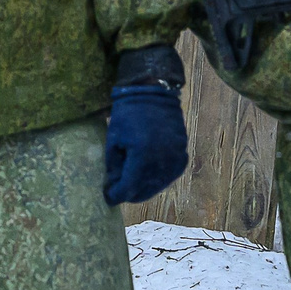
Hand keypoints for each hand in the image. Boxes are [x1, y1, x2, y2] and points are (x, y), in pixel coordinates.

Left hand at [103, 83, 188, 204]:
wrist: (153, 92)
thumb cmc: (128, 114)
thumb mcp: (114, 140)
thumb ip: (114, 166)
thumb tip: (114, 185)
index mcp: (142, 158)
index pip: (129, 188)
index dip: (117, 195)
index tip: (108, 197)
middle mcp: (162, 162)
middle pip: (145, 191)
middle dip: (130, 193)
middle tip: (118, 191)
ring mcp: (175, 159)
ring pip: (158, 185)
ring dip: (144, 187)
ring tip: (131, 183)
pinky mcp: (182, 155)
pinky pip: (169, 175)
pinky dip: (157, 178)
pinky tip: (147, 175)